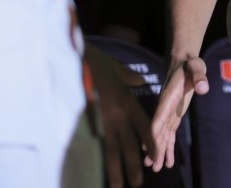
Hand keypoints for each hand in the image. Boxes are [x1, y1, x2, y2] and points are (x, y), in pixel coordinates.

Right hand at [84, 44, 155, 187]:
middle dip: (134, 164)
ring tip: (120, 187)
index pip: (144, 126)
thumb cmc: (96, 61)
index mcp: (126, 101)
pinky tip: (97, 172)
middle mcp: (115, 113)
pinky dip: (96, 158)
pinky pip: (93, 144)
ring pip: (111, 148)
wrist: (74, 57)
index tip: (157, 157)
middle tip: (138, 184)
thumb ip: (129, 79)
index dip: (151, 142)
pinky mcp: (84, 120)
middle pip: (129, 143)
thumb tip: (138, 82)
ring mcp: (99, 119)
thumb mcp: (118, 70)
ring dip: (116, 169)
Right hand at [147, 56, 208, 171]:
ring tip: (156, 167)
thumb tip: (203, 88)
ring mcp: (168, 113)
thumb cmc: (189, 64)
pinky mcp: (173, 115)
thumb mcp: (196, 66)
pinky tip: (167, 160)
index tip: (152, 150)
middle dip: (155, 149)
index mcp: (167, 99)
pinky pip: (169, 133)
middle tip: (153, 167)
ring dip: (159, 151)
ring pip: (162, 135)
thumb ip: (199, 76)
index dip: (153, 136)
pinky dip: (167, 146)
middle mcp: (165, 109)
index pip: (158, 120)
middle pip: (157, 132)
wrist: (183, 61)